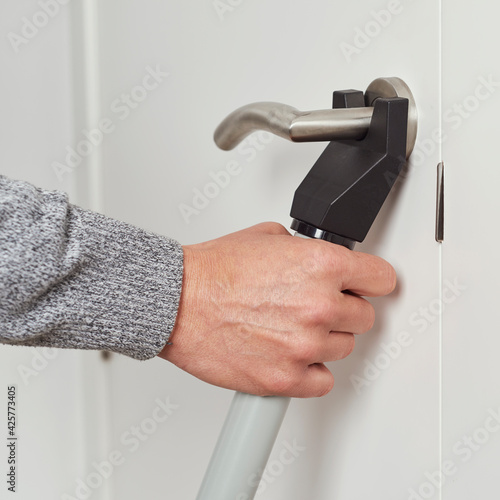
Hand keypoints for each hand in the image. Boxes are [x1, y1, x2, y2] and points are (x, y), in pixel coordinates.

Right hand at [158, 222, 395, 397]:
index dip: (371, 280)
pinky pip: (323, 380)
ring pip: (344, 348)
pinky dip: (310, 369)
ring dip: (323, 338)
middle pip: (364, 317)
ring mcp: (305, 346)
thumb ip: (307, 250)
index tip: (365, 285)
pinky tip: (290, 353)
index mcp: (322, 266)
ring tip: (291, 327)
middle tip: (313, 305)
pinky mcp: (286, 379)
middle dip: (342, 309)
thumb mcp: (269, 237)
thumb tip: (324, 262)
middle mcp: (319, 306)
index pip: (382, 279)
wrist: (178, 301)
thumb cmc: (214, 271)